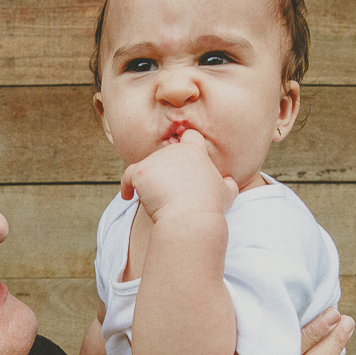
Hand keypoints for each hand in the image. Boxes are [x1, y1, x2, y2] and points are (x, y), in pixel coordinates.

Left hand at [120, 129, 237, 221]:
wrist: (190, 217)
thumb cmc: (209, 207)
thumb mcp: (226, 194)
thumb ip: (228, 184)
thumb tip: (229, 182)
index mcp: (196, 153)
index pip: (190, 137)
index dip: (185, 145)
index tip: (180, 159)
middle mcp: (175, 151)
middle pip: (164, 156)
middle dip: (163, 170)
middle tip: (163, 190)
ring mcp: (157, 160)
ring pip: (147, 167)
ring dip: (147, 181)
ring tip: (150, 199)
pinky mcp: (141, 171)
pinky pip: (128, 176)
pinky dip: (126, 186)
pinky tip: (128, 196)